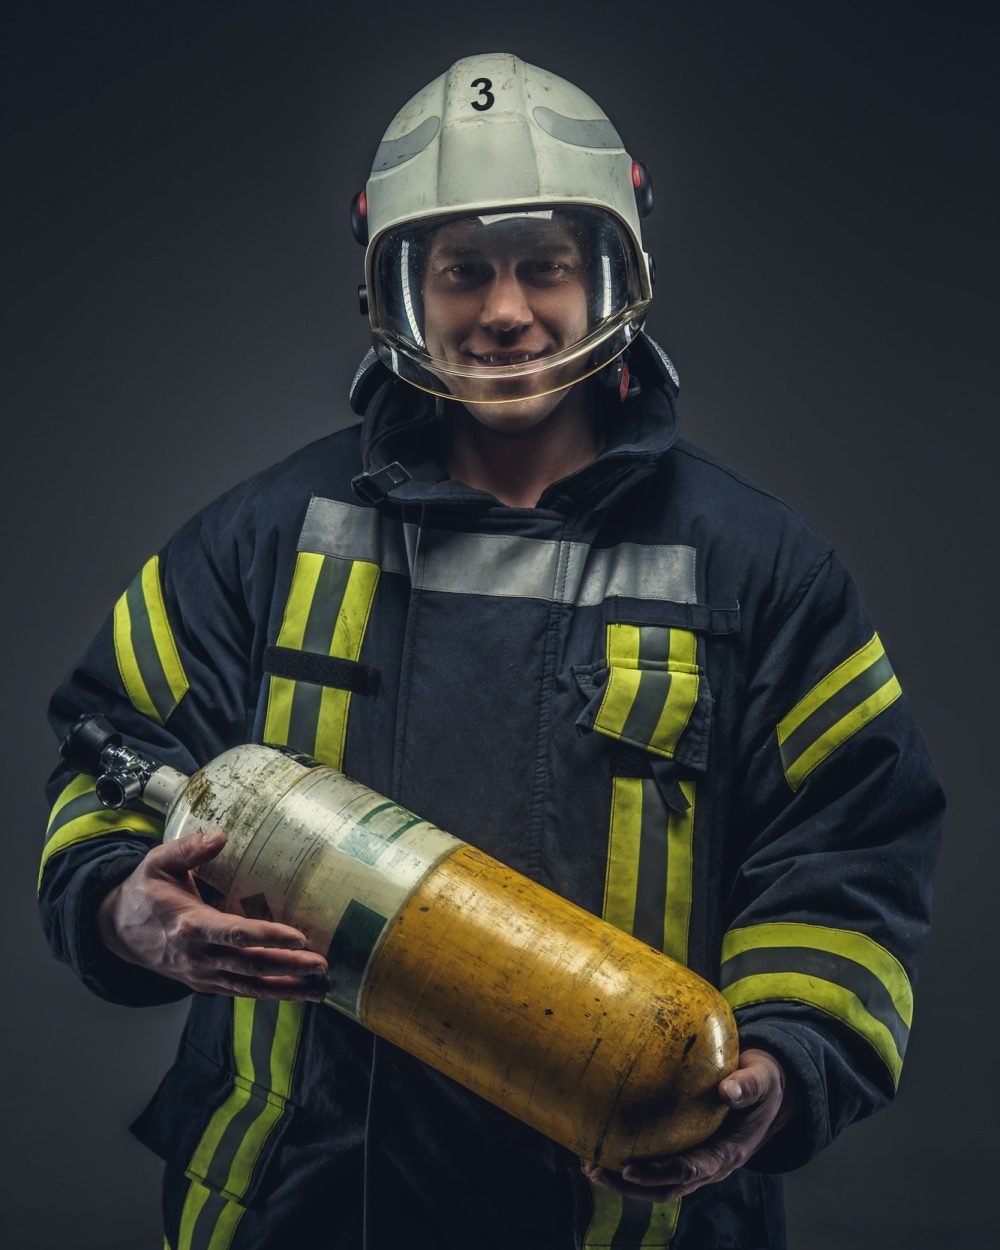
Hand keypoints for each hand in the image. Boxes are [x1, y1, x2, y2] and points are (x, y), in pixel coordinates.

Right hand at [97, 830, 327, 1000]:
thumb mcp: (158, 862)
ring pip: (248, 986)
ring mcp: (201, 974)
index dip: (268, 935)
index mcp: (189, 925)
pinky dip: (269, 994)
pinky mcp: (205, 983)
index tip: (299, 936)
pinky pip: (240, 991)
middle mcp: (197, 956)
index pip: (234, 933)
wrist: (118, 930)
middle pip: (249, 964)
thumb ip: (189, 849)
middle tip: (321, 964)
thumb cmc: (146, 891)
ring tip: (319, 988)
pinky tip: (295, 992)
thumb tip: (220, 836)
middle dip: (288, 966)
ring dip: (285, 988)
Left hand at [582, 1048, 794, 1202]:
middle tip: (597, 1171)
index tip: (630, 1168)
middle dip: (631, 1185)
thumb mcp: (763, 1079)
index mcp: (728, 1154)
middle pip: (667, 1187)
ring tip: (590, 1166)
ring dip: (625, 1180)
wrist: (765, 1085)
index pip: (690, 1171)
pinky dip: (632, 1159)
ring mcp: (697, 1160)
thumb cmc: (763, 1080)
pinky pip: (657, 1160)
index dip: (660, 1173)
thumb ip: (749, 1084)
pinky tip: (605, 1143)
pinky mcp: (687, 1148)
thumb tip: (727, 1090)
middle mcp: (710, 1165)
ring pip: (658, 1182)